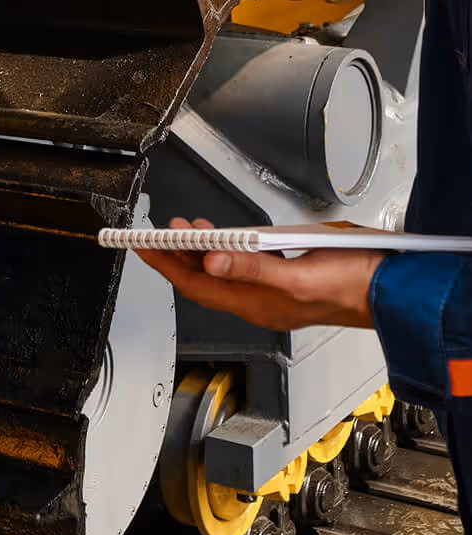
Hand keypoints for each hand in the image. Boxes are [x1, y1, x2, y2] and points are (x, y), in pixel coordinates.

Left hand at [135, 216, 382, 331]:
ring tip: (183, 229)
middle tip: (157, 233)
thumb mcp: (299, 273)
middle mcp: (261, 302)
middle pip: (205, 280)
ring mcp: (273, 292)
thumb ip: (253, 267)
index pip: (197, 285)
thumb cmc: (354, 285)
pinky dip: (226, 248)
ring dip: (200, 251)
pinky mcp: (287, 279)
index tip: (142, 246)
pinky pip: (243, 266)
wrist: (392, 291)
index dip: (166, 265)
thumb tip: (211, 260)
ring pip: (223, 272)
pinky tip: (224, 237)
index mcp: (259, 304)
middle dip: (177, 256)